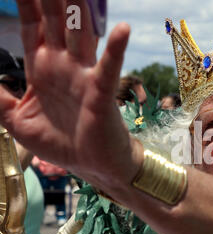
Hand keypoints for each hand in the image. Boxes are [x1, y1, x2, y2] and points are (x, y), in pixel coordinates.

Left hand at [0, 0, 140, 188]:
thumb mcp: (16, 121)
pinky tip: (123, 29)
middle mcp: (63, 66)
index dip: (26, 4)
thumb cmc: (59, 143)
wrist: (91, 165)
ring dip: (79, 11)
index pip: (32, 28)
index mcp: (42, 69)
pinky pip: (109, 67)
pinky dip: (116, 49)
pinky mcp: (101, 91)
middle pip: (55, 22)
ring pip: (80, 35)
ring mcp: (83, 76)